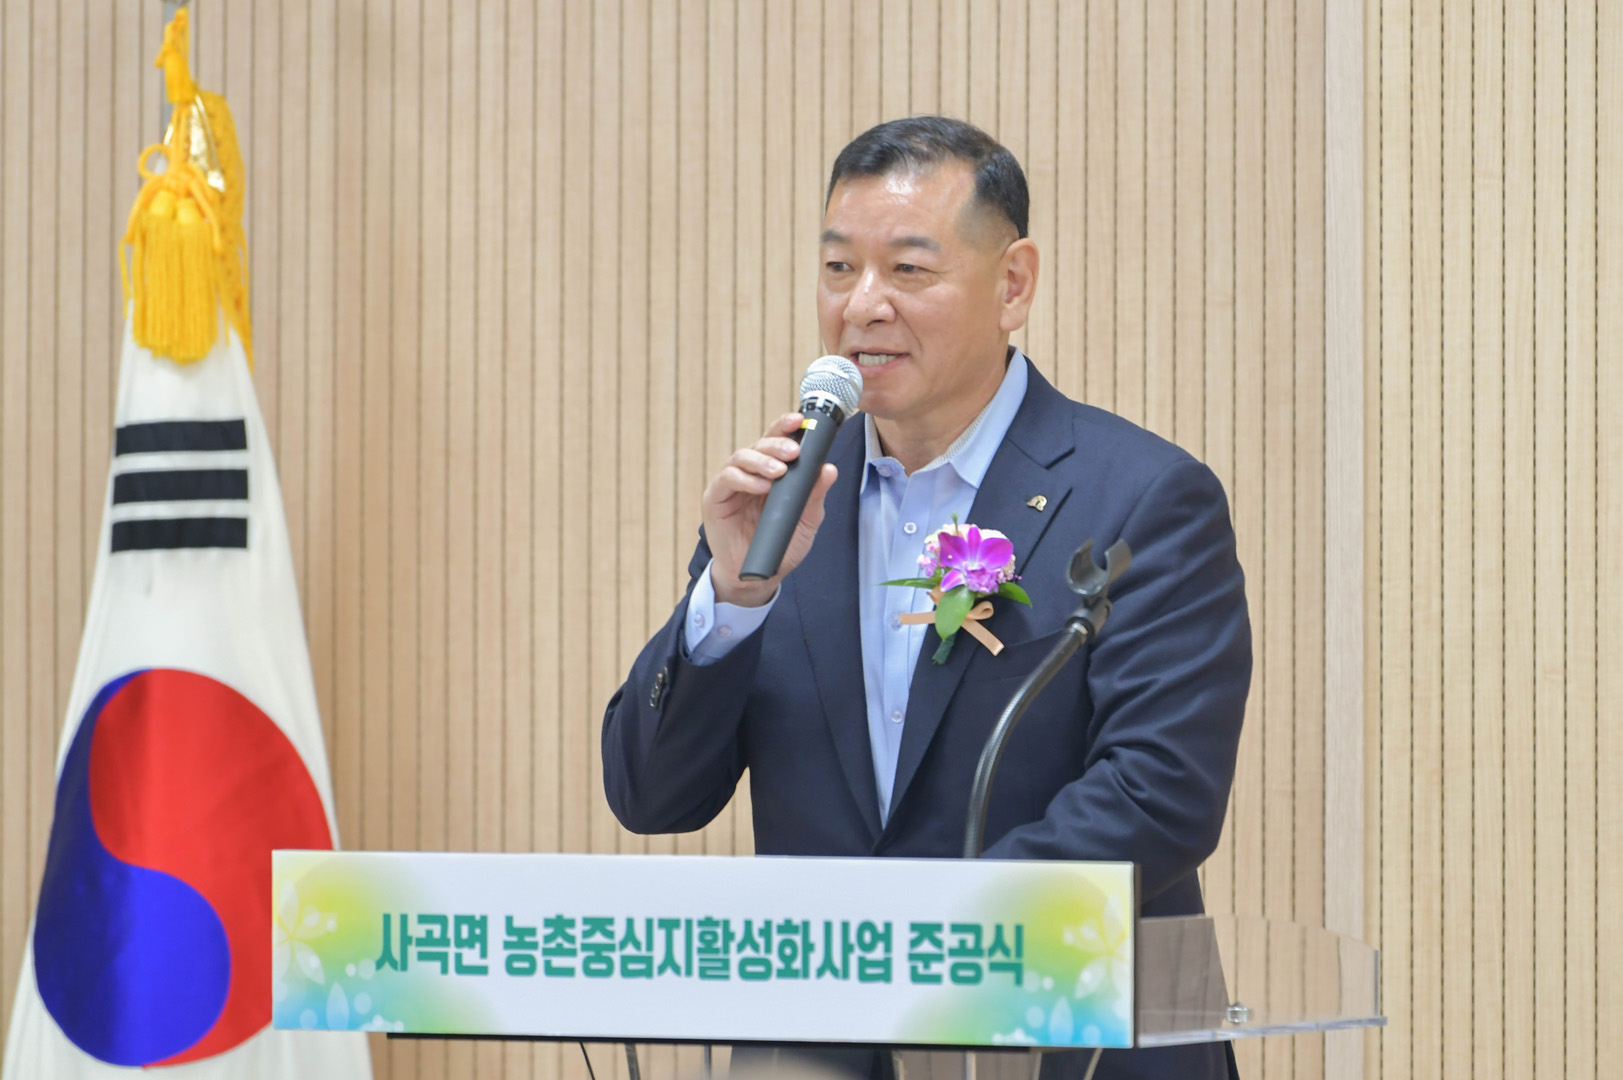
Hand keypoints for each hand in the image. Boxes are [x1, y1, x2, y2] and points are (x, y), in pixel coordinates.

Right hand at [702, 412, 839, 605]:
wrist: (758, 574)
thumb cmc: (781, 544)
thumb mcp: (806, 521)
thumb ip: (815, 496)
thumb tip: (829, 469)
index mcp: (772, 472)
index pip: (777, 441)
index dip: (786, 427)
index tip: (800, 420)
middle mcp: (751, 472)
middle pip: (760, 444)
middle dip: (777, 443)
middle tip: (794, 451)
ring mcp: (732, 484)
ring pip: (741, 457)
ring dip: (762, 460)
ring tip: (779, 471)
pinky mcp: (716, 499)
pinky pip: (727, 479)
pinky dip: (745, 479)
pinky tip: (761, 487)